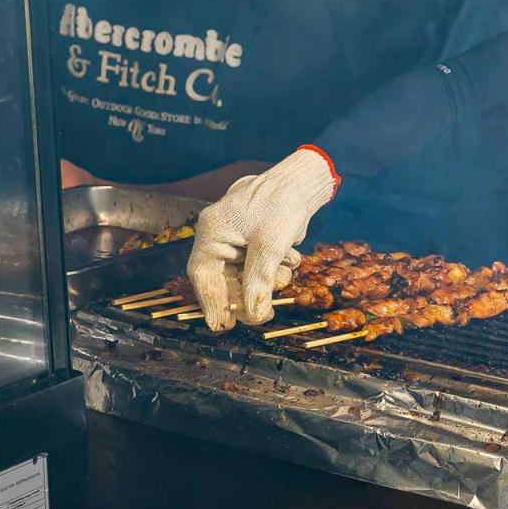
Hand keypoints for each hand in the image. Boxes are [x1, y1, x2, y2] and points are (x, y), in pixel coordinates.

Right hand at [187, 148, 337, 329]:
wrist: (304, 182)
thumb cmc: (281, 205)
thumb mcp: (270, 247)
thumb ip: (258, 283)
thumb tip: (253, 317)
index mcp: (212, 233)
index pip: (203, 276)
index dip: (212, 304)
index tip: (223, 326)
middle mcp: (220, 236)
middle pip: (225, 279)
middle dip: (246, 295)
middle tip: (261, 316)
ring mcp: (238, 238)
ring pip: (246, 274)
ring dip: (267, 278)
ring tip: (284, 270)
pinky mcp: (256, 239)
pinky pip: (260, 264)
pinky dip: (276, 266)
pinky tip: (290, 255)